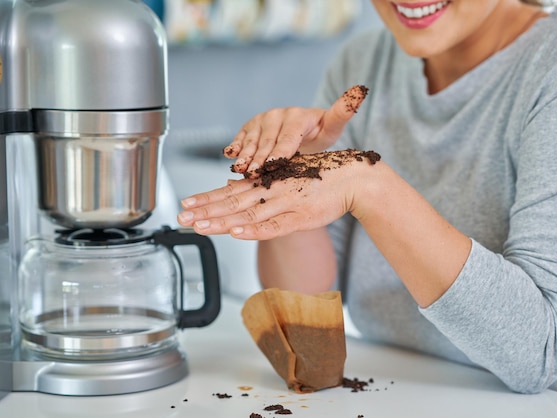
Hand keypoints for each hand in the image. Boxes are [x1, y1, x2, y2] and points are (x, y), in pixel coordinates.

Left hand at [177, 150, 378, 239]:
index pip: (231, 191)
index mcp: (268, 180)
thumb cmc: (320, 176)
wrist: (353, 178)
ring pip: (248, 213)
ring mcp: (286, 204)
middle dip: (205, 210)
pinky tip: (237, 232)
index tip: (186, 204)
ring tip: (199, 226)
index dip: (207, 198)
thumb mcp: (287, 174)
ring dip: (222, 220)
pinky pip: (275, 226)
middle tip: (181, 216)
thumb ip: (259, 184)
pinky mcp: (302, 217)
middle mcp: (273, 190)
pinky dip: (256, 229)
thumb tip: (231, 185)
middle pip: (233, 202)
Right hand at [224, 85, 367, 176]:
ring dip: (245, 155)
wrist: (304, 133)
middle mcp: (278, 114)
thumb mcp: (334, 126)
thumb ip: (343, 111)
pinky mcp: (250, 126)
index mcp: (299, 115)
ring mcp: (262, 120)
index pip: (289, 136)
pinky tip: (230, 156)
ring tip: (239, 169)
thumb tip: (361, 89)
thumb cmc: (321, 133)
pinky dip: (236, 147)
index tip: (273, 165)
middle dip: (260, 158)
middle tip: (253, 173)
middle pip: (268, 141)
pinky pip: (241, 138)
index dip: (280, 151)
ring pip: (252, 140)